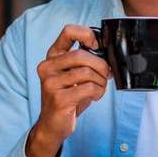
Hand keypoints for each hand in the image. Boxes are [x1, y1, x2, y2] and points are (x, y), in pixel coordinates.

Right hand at [26, 24, 110, 156]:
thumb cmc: (69, 98)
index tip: (97, 45)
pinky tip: (95, 97)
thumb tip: (110, 55)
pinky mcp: (58, 98)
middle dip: (101, 65)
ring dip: (101, 81)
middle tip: (107, 75)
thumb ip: (86, 62)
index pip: (68, 31)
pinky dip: (98, 92)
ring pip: (86, 72)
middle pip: (81, 55)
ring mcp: (50, 83)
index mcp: (53, 56)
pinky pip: (88, 88)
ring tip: (100, 89)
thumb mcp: (75, 76)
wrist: (53, 125)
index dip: (87, 34)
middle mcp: (47, 67)